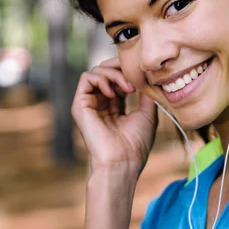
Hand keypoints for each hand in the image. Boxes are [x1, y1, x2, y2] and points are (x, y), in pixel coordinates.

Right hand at [71, 57, 157, 173]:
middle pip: (106, 70)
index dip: (129, 71)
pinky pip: (86, 78)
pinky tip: (113, 93)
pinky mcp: (80, 105)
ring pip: (97, 71)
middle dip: (121, 67)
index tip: (143, 76)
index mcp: (115, 106)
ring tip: (128, 89)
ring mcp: (90, 103)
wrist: (122, 161)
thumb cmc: (136, 144)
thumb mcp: (148, 114)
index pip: (118, 77)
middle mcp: (100, 103)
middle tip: (135, 75)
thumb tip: (148, 76)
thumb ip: (146, 94)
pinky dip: (101, 79)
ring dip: (115, 74)